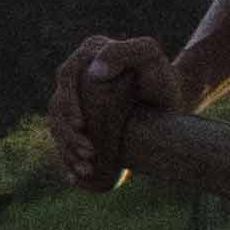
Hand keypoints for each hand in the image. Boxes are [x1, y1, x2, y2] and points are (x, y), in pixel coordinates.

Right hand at [48, 35, 187, 188]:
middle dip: (67, 134)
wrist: (172, 100)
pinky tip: (74, 177)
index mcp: (87, 55)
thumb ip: (125, 52)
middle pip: (57, 106)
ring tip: (85, 169)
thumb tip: (94, 73)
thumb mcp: (150, 57)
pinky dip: (67, 159)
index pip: (66, 78)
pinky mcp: (80, 120)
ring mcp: (76, 100)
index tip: (81, 125)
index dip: (68, 102)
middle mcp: (77, 76)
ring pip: (57, 126)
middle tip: (88, 154)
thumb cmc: (163, 77)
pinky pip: (65, 140)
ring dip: (66, 150)